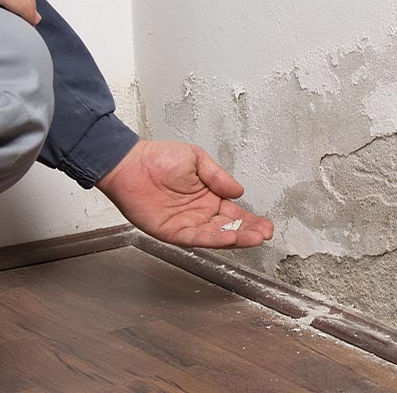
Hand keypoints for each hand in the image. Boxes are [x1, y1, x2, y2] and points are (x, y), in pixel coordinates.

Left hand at [97, 141, 273, 247]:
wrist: (130, 164)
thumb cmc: (158, 158)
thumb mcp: (196, 159)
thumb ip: (218, 176)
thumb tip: (238, 191)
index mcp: (207, 197)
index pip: (234, 213)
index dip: (250, 220)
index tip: (266, 225)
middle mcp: (199, 213)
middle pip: (229, 227)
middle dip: (248, 232)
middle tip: (265, 234)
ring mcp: (186, 224)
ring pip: (216, 235)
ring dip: (236, 238)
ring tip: (255, 238)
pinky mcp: (172, 231)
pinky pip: (196, 238)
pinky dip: (213, 239)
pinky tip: (230, 238)